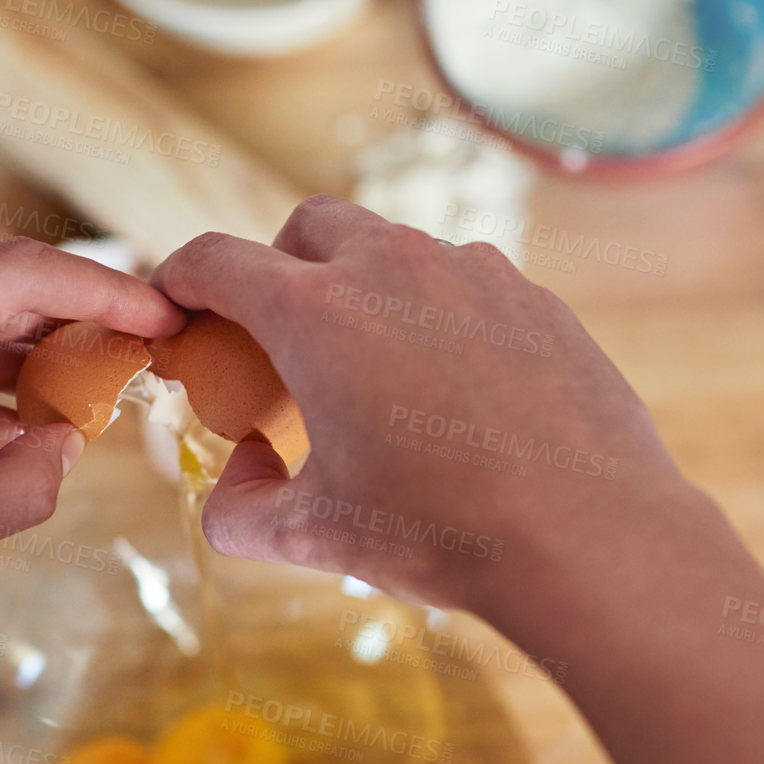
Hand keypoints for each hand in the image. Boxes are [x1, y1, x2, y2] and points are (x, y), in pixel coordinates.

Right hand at [151, 196, 691, 610]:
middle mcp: (392, 268)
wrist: (585, 535)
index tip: (178, 305)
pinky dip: (440, 319)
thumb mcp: (314, 537)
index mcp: (316, 313)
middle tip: (281, 338)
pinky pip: (467, 286)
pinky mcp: (535, 298)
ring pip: (397, 251)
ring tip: (378, 372)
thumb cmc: (441, 532)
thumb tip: (238, 474)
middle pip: (309, 226)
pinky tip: (458, 391)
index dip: (181, 279)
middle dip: (278, 265)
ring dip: (368, 291)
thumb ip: (240, 509)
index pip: (217, 260)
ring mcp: (473, 273)